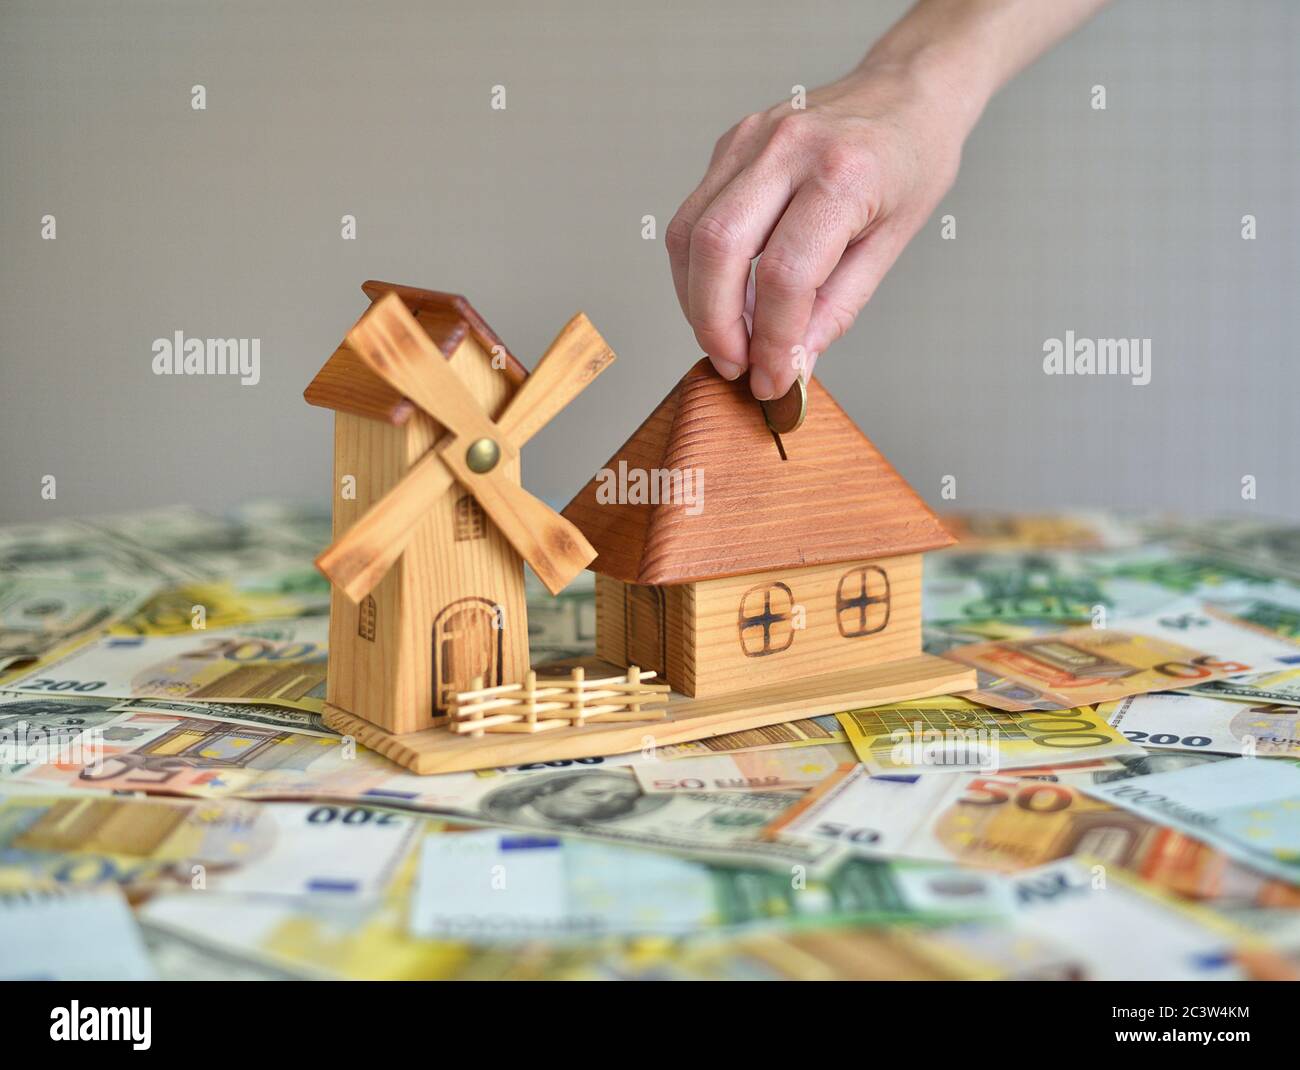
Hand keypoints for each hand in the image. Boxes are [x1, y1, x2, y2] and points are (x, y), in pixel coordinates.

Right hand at [667, 62, 971, 399]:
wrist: (907, 92)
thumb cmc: (911, 162)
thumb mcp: (890, 245)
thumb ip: (834, 309)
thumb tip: (791, 365)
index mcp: (843, 174)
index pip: (784, 276)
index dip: (772, 341)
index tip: (774, 379)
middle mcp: (789, 148)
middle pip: (719, 250)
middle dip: (716, 325)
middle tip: (734, 365)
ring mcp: (750, 140)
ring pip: (690, 235)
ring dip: (697, 302)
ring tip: (725, 339)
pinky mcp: (729, 144)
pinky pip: (692, 217)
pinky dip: (697, 269)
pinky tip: (721, 296)